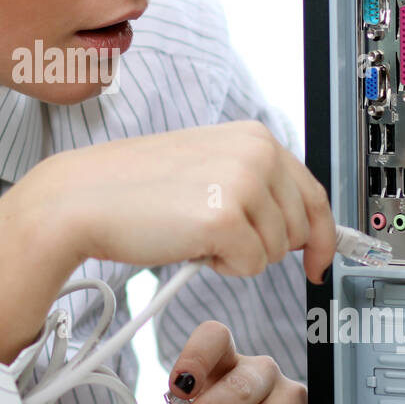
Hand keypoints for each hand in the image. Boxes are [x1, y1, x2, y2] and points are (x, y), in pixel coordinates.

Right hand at [30, 120, 336, 284]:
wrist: (82, 198)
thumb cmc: (134, 189)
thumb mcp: (207, 169)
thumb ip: (253, 185)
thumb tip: (303, 228)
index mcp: (254, 137)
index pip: (313, 193)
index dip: (322, 236)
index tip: (321, 261)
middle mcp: (256, 153)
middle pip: (300, 229)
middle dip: (264, 246)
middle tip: (215, 237)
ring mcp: (243, 183)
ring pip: (276, 251)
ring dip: (237, 254)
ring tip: (192, 231)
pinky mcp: (226, 218)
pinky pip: (251, 267)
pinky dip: (221, 266)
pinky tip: (187, 242)